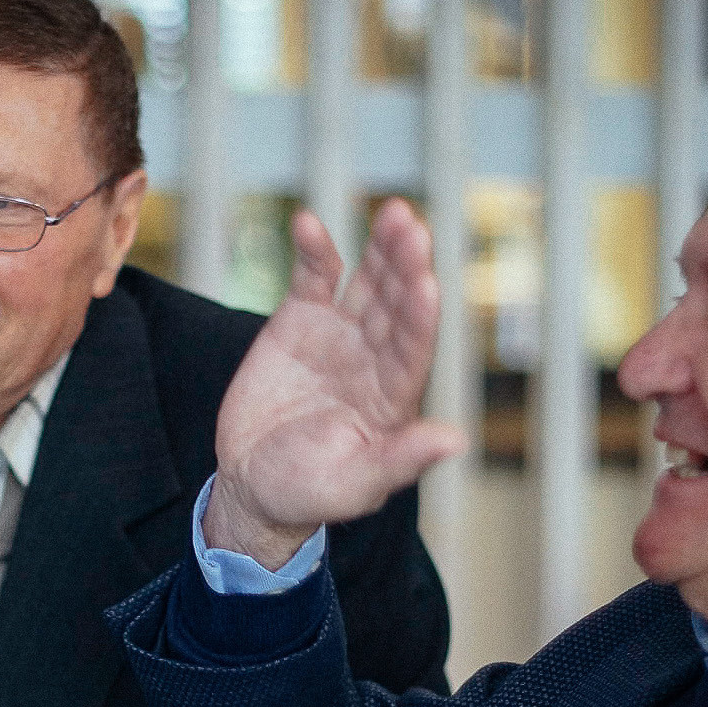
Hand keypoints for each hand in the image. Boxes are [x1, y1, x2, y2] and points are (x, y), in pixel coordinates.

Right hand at [205, 198, 461, 569]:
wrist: (251, 482)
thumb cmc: (308, 492)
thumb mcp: (355, 484)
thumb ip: (401, 460)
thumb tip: (456, 441)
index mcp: (394, 396)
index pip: (414, 347)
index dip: (420, 317)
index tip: (426, 285)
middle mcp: (375, 358)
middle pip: (397, 304)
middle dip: (406, 267)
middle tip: (412, 230)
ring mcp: (340, 334)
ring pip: (367, 281)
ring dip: (380, 249)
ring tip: (393, 213)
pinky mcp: (300, 320)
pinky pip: (314, 277)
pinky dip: (314, 250)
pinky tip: (308, 223)